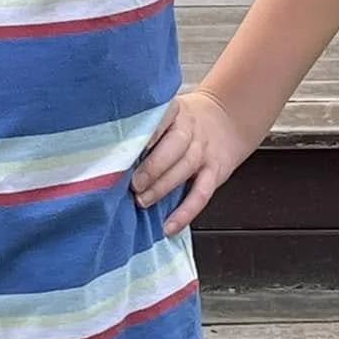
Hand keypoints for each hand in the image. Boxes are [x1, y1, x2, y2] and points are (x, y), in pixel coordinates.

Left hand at [131, 90, 253, 236]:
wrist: (227, 120)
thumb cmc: (185, 122)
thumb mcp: (169, 113)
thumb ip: (148, 130)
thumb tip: (112, 152)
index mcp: (175, 112)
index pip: (162, 117)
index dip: (148, 132)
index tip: (129, 145)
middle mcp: (191, 130)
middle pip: (175, 146)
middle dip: (152, 167)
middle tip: (133, 183)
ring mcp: (203, 152)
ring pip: (185, 169)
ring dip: (161, 188)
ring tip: (142, 201)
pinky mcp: (214, 173)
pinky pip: (201, 194)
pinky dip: (185, 213)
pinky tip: (169, 226)